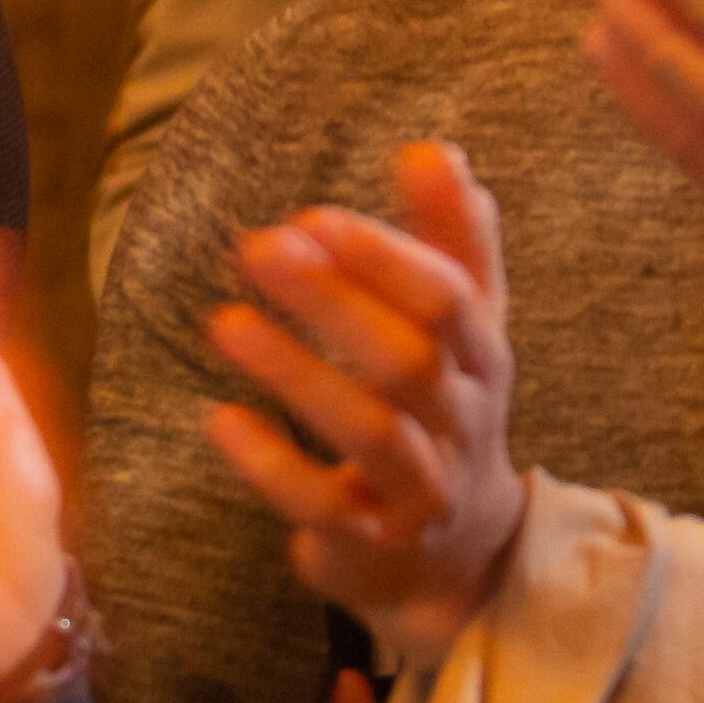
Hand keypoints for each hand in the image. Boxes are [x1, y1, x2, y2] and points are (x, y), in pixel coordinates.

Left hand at [205, 142, 523, 669]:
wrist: (457, 553)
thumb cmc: (446, 410)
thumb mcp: (464, 328)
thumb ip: (452, 239)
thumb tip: (435, 149)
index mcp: (484, 358)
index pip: (449, 300)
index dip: (383, 256)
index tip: (311, 215)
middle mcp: (462, 423)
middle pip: (408, 359)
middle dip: (333, 300)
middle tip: (257, 248)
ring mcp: (420, 488)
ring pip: (368, 429)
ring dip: (295, 372)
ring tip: (224, 323)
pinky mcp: (369, 541)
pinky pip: (320, 504)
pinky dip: (270, 463)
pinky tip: (219, 419)